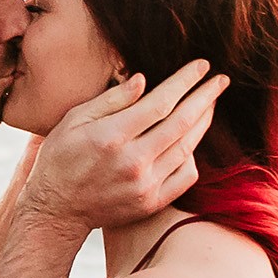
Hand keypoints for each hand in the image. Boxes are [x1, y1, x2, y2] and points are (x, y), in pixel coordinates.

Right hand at [20, 59, 227, 231]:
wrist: (56, 211)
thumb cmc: (59, 160)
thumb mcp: (73, 121)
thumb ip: (110, 101)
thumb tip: (142, 80)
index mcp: (112, 137)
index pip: (161, 102)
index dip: (185, 81)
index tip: (202, 66)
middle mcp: (133, 162)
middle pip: (182, 123)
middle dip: (206, 97)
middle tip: (221, 80)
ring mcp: (145, 185)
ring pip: (187, 147)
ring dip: (203, 122)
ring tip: (210, 104)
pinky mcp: (152, 203)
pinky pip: (185, 175)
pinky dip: (193, 155)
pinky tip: (191, 140)